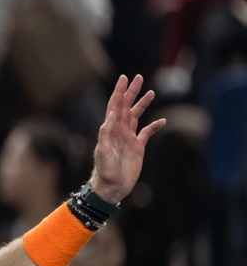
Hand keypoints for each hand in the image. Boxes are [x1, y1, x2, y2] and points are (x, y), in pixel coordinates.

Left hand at [88, 74, 166, 203]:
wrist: (111, 188)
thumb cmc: (105, 172)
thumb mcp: (103, 152)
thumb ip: (106, 134)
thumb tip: (111, 115)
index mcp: (110, 130)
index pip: (115, 106)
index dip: (119, 92)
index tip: (124, 78)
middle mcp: (119, 131)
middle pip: (126, 107)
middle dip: (131, 92)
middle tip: (138, 77)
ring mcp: (128, 138)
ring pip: (136, 116)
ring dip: (142, 104)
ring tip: (151, 92)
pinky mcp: (137, 148)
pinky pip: (147, 133)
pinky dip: (154, 125)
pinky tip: (162, 120)